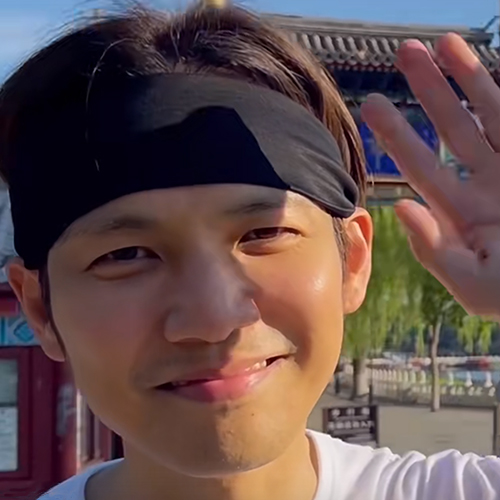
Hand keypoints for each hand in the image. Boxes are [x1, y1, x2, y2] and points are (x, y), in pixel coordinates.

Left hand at [361, 34, 499, 319]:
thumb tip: (399, 209)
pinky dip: (498, 92)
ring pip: (487, 114)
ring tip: (440, 43)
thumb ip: (436, 250)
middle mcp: (485, 186)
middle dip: (428, 92)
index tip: (371, 106)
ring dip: (465, 78)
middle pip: (451, 130)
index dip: (397, 137)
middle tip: (402, 53)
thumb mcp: (476, 285)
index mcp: (462, 215)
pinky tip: (480, 64)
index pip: (422, 168)